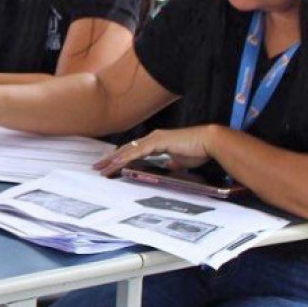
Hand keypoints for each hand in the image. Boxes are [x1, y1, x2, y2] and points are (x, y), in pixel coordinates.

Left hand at [93, 126, 220, 176]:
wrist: (209, 142)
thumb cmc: (198, 150)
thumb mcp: (180, 160)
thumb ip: (172, 162)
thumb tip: (167, 166)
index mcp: (156, 141)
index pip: (134, 151)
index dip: (121, 158)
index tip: (110, 165)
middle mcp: (152, 138)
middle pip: (126, 149)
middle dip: (111, 159)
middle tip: (98, 167)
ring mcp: (154, 139)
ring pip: (128, 150)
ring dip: (114, 160)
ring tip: (102, 168)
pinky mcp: (157, 142)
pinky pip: (137, 152)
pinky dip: (125, 158)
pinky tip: (117, 164)